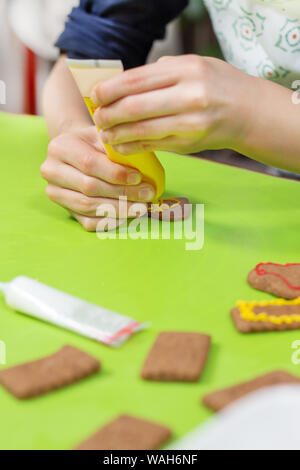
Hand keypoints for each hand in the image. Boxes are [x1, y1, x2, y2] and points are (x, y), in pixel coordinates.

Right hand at [40, 126, 154, 230]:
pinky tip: (128, 216)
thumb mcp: (103, 136)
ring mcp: (55, 193)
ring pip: (88, 206)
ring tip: (142, 207)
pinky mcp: (65, 210)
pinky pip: (88, 222)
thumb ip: (116, 146)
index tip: (138, 177)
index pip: (88, 164)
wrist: (77, 154)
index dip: (115, 173)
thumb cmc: (95, 143)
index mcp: (60, 147)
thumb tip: (142, 163)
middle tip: (147, 194)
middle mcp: (51, 171)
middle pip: (89, 187)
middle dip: (122, 193)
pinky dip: (110, 221)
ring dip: (119, 209)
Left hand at [91, 55, 253, 154]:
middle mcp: (189, 95)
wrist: (248, 112)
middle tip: (98, 118)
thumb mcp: (194, 65)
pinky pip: (153, 145)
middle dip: (109, 114)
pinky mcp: (189, 143)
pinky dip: (132, 146)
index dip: (110, 89)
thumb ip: (161, 71)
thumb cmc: (217, 85)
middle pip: (135, 106)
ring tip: (105, 134)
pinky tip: (121, 145)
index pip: (136, 80)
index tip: (96, 95)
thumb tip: (122, 83)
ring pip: (142, 130)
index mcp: (186, 70)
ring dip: (117, 133)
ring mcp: (190, 122)